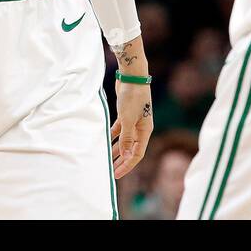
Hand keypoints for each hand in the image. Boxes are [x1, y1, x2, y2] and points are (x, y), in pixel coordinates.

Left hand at [110, 36, 153, 178]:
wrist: (132, 76)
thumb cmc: (132, 97)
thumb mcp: (128, 119)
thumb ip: (126, 137)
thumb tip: (124, 153)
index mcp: (145, 130)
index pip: (137, 154)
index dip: (127, 165)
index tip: (117, 174)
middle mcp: (141, 128)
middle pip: (131, 149)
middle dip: (121, 161)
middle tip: (111, 171)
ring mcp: (133, 121)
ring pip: (124, 140)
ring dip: (116, 150)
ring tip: (106, 159)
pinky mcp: (125, 114)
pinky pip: (119, 130)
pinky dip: (113, 136)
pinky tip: (105, 141)